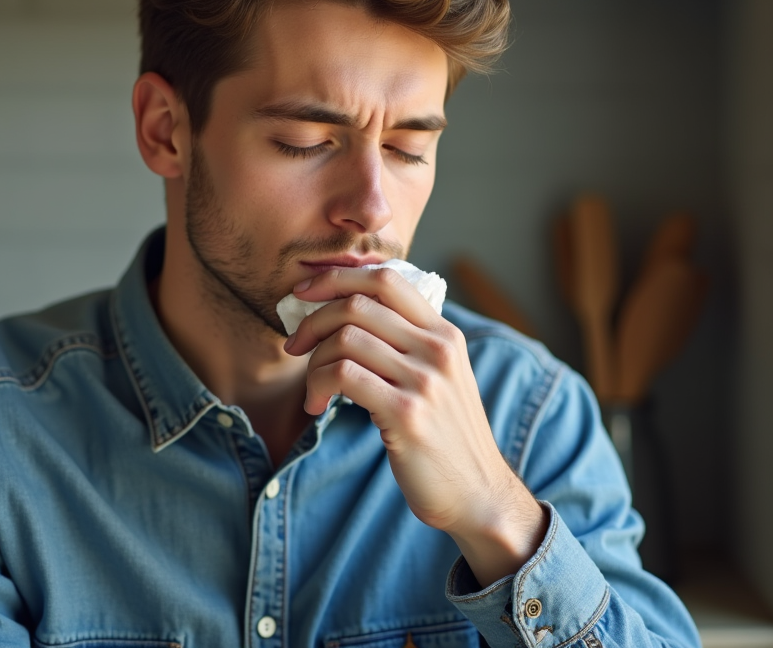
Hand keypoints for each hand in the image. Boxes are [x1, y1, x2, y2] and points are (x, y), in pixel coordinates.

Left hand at [283, 266, 547, 585]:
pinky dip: (317, 386)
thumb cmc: (444, 436)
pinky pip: (343, 375)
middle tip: (295, 346)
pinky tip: (317, 406)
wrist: (477, 493)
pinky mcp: (407, 413)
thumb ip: (406, 343)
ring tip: (312, 389)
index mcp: (444, 334)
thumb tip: (346, 312)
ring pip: (345, 339)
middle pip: (358, 304)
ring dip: (313, 362)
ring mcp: (425, 381)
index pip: (386, 279)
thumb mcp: (438, 377)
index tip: (305, 293)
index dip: (337, 278)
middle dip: (312, 320)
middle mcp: (438, 349)